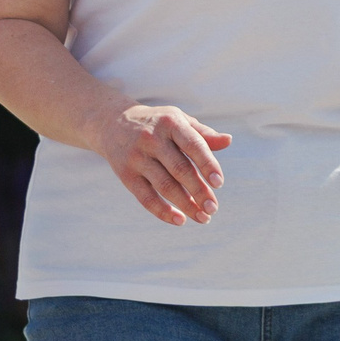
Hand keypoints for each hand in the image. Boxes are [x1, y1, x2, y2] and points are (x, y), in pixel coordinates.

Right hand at [96, 104, 231, 226]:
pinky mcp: (125, 173)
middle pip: (180, 169)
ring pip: (164, 186)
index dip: (207, 164)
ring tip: (203, 218)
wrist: (111, 122)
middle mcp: (152, 138)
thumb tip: (228, 141)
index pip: (193, 144)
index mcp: (170, 123)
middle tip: (213, 208)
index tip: (219, 183)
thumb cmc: (156, 123)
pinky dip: (162, 211)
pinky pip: (145, 197)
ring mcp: (137, 157)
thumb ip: (203, 134)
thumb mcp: (178, 120)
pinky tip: (180, 220)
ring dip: (186, 205)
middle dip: (198, 191)